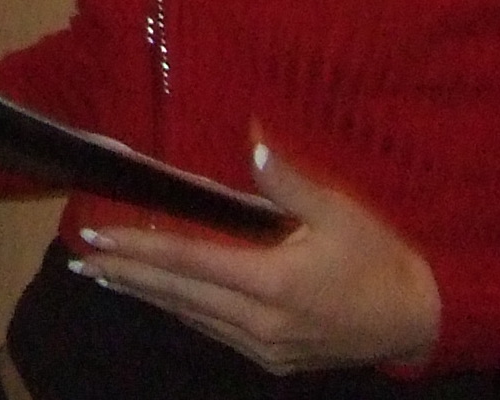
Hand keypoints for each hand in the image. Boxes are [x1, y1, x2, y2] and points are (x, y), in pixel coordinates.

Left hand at [67, 131, 439, 373]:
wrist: (416, 321)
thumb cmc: (377, 258)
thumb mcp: (337, 211)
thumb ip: (286, 180)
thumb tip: (252, 139)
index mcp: (271, 282)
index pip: (187, 261)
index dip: (139, 249)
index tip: (99, 238)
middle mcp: (260, 322)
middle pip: (178, 294)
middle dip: (128, 275)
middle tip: (83, 260)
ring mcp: (265, 347)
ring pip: (192, 318)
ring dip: (148, 295)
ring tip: (109, 276)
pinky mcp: (274, 359)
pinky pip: (215, 333)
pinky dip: (183, 311)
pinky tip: (163, 299)